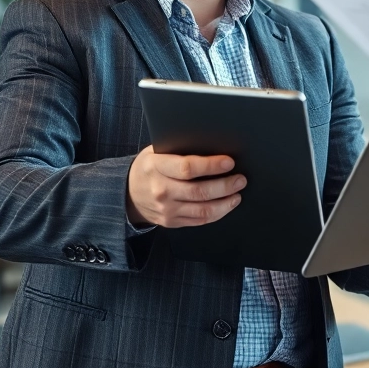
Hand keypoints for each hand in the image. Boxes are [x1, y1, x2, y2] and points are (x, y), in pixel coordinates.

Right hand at [126, 146, 245, 227]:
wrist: (128, 193)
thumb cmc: (148, 167)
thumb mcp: (156, 151)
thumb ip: (179, 149)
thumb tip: (211, 145)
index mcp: (156, 167)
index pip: (187, 168)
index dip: (211, 165)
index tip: (229, 162)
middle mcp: (161, 190)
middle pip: (199, 191)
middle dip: (225, 185)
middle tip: (240, 179)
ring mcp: (166, 209)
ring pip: (203, 210)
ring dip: (225, 202)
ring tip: (237, 193)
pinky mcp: (172, 222)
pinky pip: (199, 220)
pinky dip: (217, 213)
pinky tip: (226, 205)